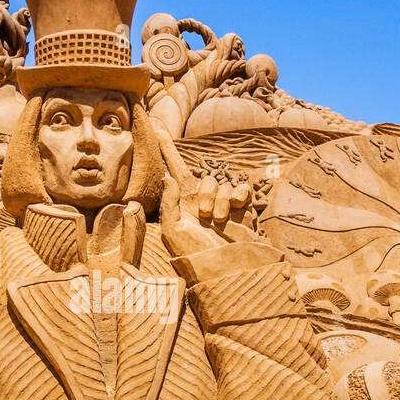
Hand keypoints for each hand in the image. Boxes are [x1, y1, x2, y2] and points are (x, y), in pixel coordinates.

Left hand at [155, 130, 254, 258]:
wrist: (227, 270)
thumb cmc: (196, 255)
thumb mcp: (174, 232)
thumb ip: (169, 204)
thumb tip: (168, 178)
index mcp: (183, 204)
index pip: (174, 170)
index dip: (167, 150)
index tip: (156, 129)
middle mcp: (203, 200)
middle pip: (204, 178)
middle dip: (205, 193)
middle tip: (204, 215)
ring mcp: (224, 203)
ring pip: (222, 184)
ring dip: (220, 201)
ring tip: (217, 221)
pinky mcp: (242, 208)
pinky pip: (240, 188)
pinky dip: (238, 194)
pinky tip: (236, 206)